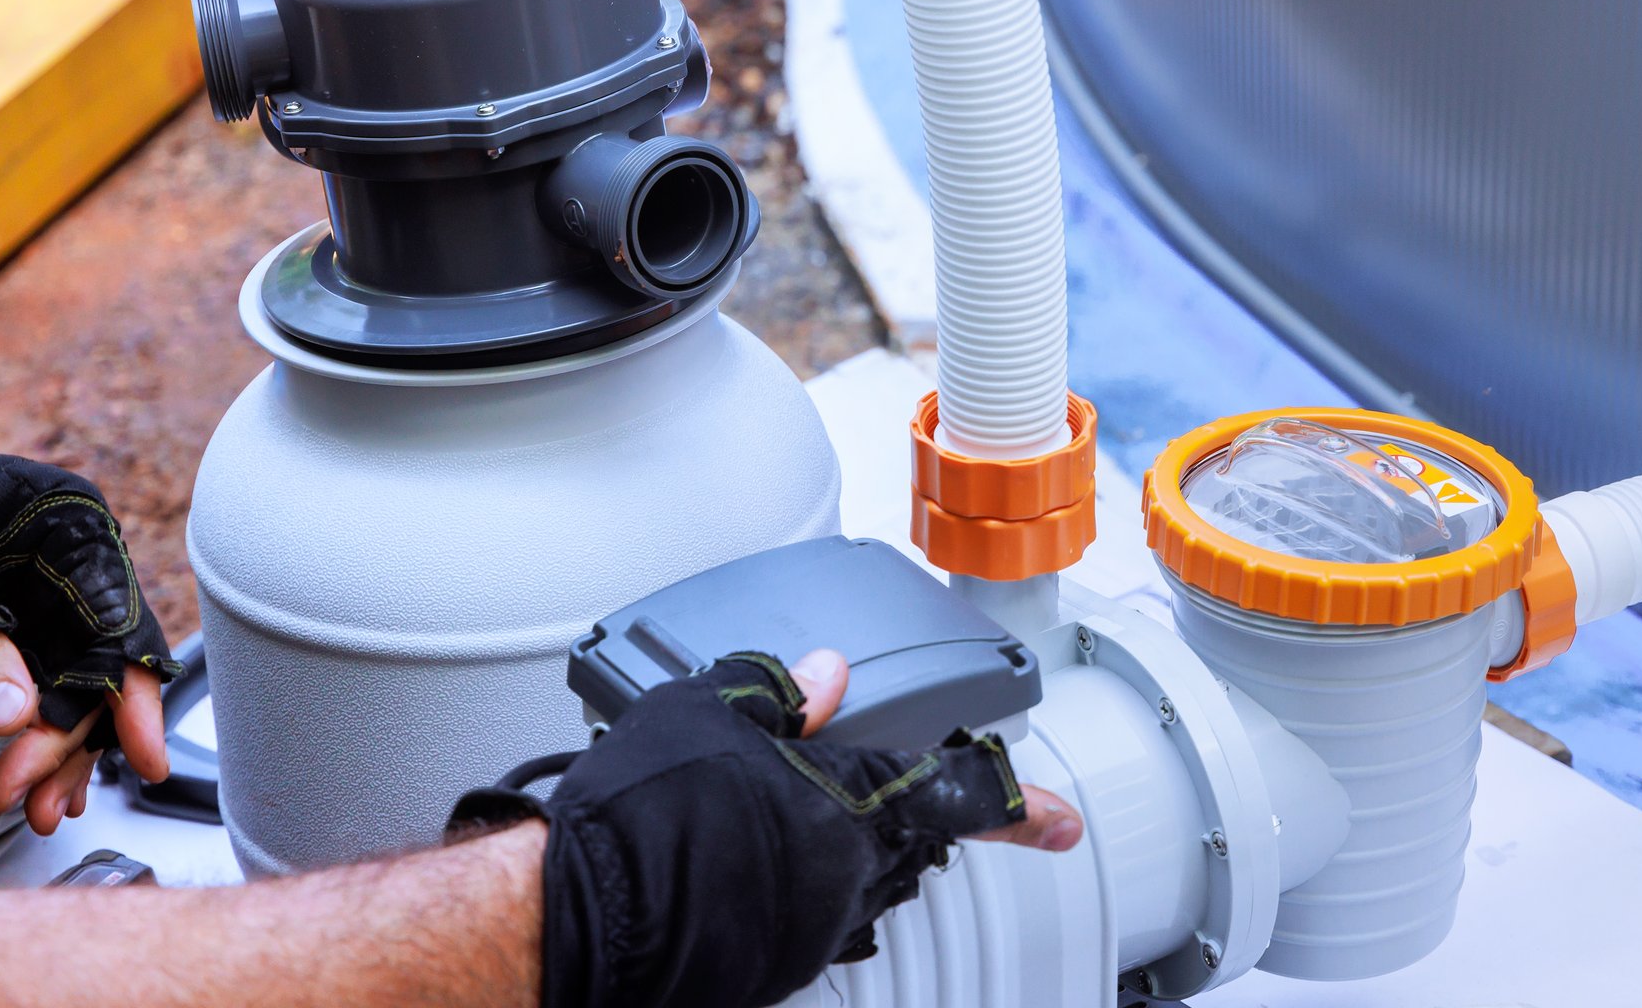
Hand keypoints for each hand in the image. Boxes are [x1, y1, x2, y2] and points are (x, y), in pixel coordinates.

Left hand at [0, 379, 182, 836]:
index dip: (130, 696)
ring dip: (56, 744)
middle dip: (74, 737)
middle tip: (39, 804)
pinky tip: (28, 773)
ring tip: (33, 808)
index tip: (141, 760)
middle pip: (99, 661)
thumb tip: (16, 719)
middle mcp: (74, 557)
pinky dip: (33, 726)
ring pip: (73, 679)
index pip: (119, 623)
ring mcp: (47, 587)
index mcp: (73, 525)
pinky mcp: (16, 614)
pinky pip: (40, 678)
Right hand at [447, 646, 1084, 1007]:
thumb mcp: (714, 708)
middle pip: (906, 846)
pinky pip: (808, 921)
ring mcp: (812, 931)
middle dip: (893, 816)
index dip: (1016, 808)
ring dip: (838, 854)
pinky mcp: (771, 969)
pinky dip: (791, 888)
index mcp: (852, 800)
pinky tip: (742, 864)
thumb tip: (825, 673)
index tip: (1057, 820)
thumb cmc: (646, 811)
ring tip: (778, 822)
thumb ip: (782, 690)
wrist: (584, 912)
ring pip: (857, 887)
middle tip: (864, 792)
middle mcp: (848, 876)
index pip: (959, 798)